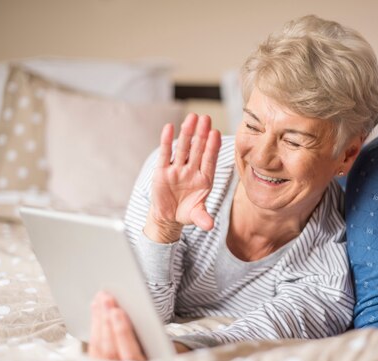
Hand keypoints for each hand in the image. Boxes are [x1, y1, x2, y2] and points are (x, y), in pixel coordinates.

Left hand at [87, 292, 191, 360]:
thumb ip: (151, 339)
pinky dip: (95, 327)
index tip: (118, 311)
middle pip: (110, 349)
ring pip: (99, 348)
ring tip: (100, 300)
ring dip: (99, 320)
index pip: (130, 355)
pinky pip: (94, 348)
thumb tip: (129, 314)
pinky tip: (96, 311)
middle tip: (106, 298)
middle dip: (107, 321)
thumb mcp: (161, 349)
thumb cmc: (159, 356)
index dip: (122, 332)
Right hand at [144, 114, 221, 242]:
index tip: (216, 133)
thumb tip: (210, 226)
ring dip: (187, 133)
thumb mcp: (196, 216)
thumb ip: (203, 218)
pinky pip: (165, 154)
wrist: (168, 217)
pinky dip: (166, 141)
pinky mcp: (162, 171)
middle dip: (201, 134)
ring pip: (183, 148)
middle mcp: (191, 171)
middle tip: (206, 118)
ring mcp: (177, 169)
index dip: (212, 147)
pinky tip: (169, 127)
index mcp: (204, 179)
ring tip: (191, 117)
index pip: (209, 160)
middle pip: (197, 149)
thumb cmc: (186, 212)